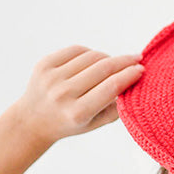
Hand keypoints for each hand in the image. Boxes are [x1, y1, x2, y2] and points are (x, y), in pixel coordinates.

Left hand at [14, 45, 143, 142]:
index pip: (112, 86)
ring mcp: (52, 77)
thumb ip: (116, 108)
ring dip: (107, 58)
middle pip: (104, 68)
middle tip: (137, 58)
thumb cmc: (69, 123)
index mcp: (78, 112)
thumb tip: (134, 83)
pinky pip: (76, 50)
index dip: (130, 74)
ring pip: (91, 56)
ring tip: (113, 64)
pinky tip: (93, 60)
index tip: (141, 69)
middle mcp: (63, 94)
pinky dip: (89, 53)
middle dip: (124, 61)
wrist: (32, 120)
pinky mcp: (44, 64)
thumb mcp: (95, 123)